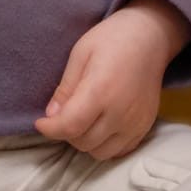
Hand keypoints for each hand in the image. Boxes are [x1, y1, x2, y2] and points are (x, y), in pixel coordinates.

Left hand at [35, 0, 190, 160]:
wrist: (150, 37)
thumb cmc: (111, 39)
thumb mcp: (80, 54)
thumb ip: (66, 88)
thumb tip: (51, 115)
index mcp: (101, 90)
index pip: (70, 126)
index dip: (50, 129)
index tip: (40, 122)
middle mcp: (121, 112)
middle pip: (83, 142)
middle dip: (65, 132)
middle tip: (62, 114)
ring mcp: (136, 123)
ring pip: (100, 152)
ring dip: (84, 141)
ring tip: (82, 119)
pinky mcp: (145, 127)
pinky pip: (119, 151)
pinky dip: (104, 144)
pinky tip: (99, 124)